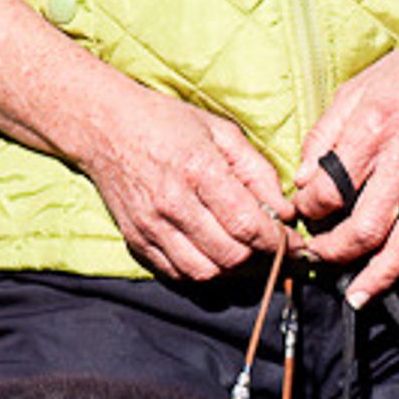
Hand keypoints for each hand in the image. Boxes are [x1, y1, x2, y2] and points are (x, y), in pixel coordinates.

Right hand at [75, 87, 292, 282]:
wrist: (105, 126)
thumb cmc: (167, 124)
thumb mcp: (221, 132)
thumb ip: (258, 172)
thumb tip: (285, 211)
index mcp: (198, 170)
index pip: (248, 225)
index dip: (278, 242)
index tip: (293, 243)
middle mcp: (173, 203)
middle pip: (231, 255)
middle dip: (259, 256)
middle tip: (269, 245)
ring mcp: (151, 226)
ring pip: (206, 273)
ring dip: (232, 268)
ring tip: (242, 250)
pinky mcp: (137, 240)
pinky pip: (179, 274)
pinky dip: (203, 271)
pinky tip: (212, 252)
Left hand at [292, 28, 398, 305]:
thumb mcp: (352, 92)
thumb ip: (323, 136)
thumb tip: (302, 181)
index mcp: (371, 133)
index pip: (330, 190)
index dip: (309, 208)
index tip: (303, 209)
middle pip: (364, 228)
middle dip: (334, 251)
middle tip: (317, 255)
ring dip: (375, 276)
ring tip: (354, 295)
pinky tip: (386, 277)